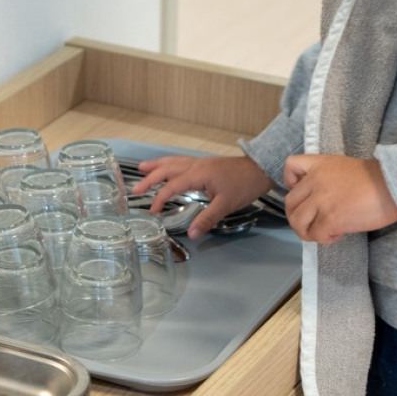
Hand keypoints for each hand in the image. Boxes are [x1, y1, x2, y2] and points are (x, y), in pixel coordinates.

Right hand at [131, 156, 276, 239]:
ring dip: (156, 166)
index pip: (172, 186)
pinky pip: (180, 161)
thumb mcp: (226, 205)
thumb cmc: (244, 185)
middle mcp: (195, 165)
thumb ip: (207, 219)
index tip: (152, 211)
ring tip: (141, 168)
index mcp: (198, 174)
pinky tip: (166, 167)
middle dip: (149, 179)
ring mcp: (200, 163)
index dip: (160, 198)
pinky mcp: (204, 163)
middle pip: (167, 169)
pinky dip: (168, 164)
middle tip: (135, 190)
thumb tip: (191, 234)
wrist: (260, 169)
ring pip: (172, 162)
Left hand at [283, 155, 396, 243]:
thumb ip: (328, 179)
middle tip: (313, 223)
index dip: (291, 183)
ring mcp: (321, 201)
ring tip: (323, 233)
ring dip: (307, 231)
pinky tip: (338, 235)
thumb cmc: (379, 178)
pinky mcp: (330, 218)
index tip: (303, 194)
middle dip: (298, 217)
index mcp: (320, 165)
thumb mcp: (346, 167)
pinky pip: (316, 234)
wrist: (395, 184)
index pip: (290, 166)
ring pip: (297, 221)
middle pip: (290, 202)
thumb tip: (322, 202)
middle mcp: (315, 181)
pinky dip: (324, 238)